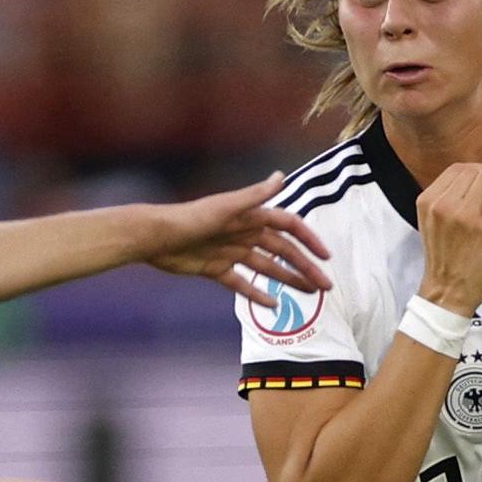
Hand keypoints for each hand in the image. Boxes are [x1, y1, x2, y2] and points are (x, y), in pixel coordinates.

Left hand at [148, 173, 332, 307]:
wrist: (155, 237)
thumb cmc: (189, 218)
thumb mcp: (225, 207)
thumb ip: (255, 195)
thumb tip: (282, 176)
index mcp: (250, 216)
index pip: (288, 226)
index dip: (309, 240)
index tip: (326, 257)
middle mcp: (244, 233)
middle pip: (282, 252)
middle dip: (305, 268)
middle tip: (325, 287)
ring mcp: (231, 252)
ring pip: (267, 268)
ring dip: (288, 280)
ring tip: (308, 295)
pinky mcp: (216, 269)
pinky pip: (241, 283)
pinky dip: (256, 294)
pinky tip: (273, 306)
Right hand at [415, 163, 481, 314]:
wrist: (447, 291)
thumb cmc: (444, 258)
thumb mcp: (434, 222)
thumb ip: (448, 198)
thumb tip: (479, 178)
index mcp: (427, 201)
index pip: (456, 169)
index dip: (477, 170)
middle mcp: (443, 205)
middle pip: (475, 171)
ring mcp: (465, 216)